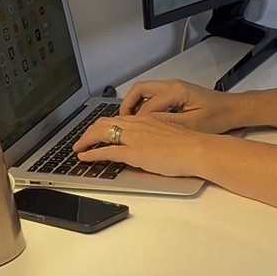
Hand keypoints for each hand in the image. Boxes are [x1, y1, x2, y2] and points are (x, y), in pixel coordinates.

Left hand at [74, 112, 206, 178]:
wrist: (198, 149)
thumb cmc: (191, 144)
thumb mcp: (168, 134)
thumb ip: (154, 136)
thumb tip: (147, 143)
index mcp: (146, 120)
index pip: (118, 119)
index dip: (103, 125)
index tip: (96, 132)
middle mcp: (137, 125)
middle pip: (104, 123)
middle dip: (89, 131)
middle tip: (81, 140)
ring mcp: (134, 138)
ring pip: (101, 133)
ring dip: (86, 139)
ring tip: (78, 147)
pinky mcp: (133, 152)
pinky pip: (106, 151)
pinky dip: (92, 153)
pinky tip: (84, 156)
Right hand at [119, 79, 240, 134]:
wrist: (235, 109)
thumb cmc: (220, 116)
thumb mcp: (193, 125)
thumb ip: (168, 124)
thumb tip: (147, 127)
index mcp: (176, 91)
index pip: (147, 106)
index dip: (136, 121)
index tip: (129, 133)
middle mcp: (172, 85)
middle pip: (139, 90)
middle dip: (127, 106)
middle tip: (121, 123)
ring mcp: (174, 88)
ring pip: (144, 92)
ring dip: (134, 105)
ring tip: (129, 122)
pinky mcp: (176, 93)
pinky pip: (152, 96)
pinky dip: (143, 106)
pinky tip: (143, 120)